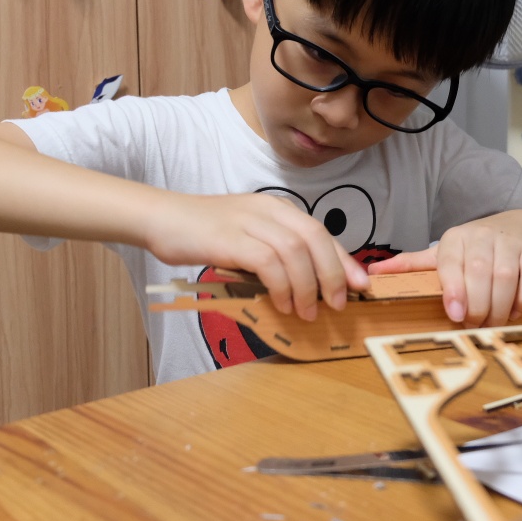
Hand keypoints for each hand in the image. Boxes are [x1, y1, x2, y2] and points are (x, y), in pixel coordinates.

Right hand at [144, 192, 367, 320]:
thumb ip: (275, 252)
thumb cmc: (205, 233)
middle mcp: (269, 210)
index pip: (321, 232)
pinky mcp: (230, 239)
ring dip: (307, 286)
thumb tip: (308, 284)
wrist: (161, 218)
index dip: (344, 259)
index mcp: (277, 208)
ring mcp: (249, 222)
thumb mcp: (248, 236)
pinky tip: (283, 303)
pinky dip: (281, 285)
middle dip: (333, 273)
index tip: (360, 284)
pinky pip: (268, 262)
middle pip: (315, 238)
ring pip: (295, 252)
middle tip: (339, 303)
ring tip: (308, 312)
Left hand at [367, 210, 521, 326]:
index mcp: (454, 239)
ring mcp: (510, 243)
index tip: (455, 314)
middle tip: (475, 326)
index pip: (450, 263)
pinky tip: (515, 311)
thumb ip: (412, 265)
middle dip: (477, 305)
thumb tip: (370, 274)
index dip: (453, 289)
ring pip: (505, 277)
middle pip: (478, 273)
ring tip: (494, 323)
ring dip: (500, 307)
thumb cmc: (477, 247)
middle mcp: (481, 236)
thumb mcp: (445, 252)